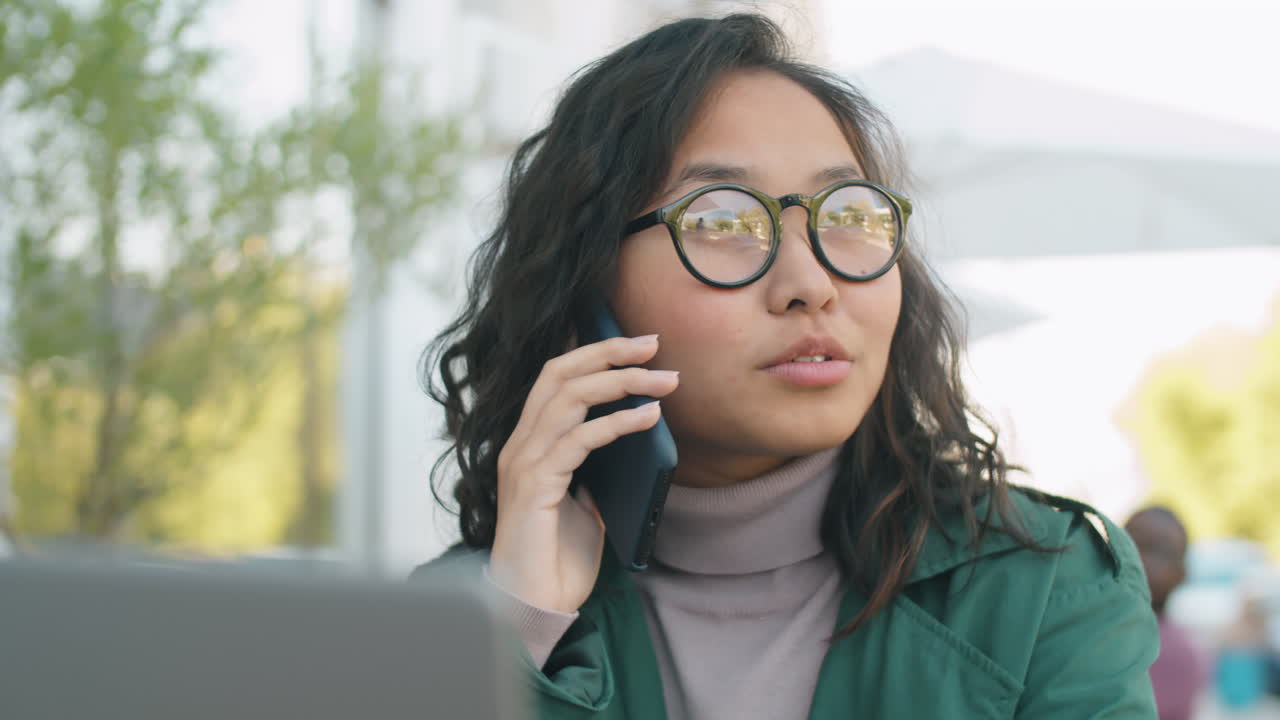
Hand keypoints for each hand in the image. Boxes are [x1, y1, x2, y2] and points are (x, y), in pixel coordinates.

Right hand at [489, 335, 678, 612]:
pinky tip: (649, 418)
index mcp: (529, 443)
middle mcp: (520, 445)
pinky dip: (617, 423)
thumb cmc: (558, 559)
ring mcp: (523, 463)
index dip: (596, 352)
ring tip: (663, 380)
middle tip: (654, 344)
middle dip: (609, 352)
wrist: (533, 607)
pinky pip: (578, 440)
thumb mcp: (589, 502)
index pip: (556, 377)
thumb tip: (639, 433)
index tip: (640, 343)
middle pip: (559, 373)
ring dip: (622, 382)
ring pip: (569, 397)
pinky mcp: (534, 486)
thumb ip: (600, 467)